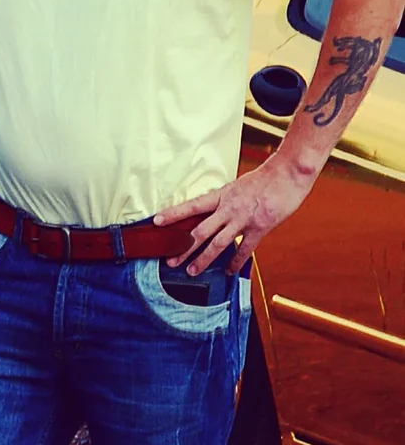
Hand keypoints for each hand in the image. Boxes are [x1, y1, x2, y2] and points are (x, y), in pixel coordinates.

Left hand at [159, 160, 312, 276]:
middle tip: (170, 262)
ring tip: (192, 271)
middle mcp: (228, 208)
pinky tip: (227, 271)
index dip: (173, 214)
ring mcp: (243, 219)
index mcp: (221, 196)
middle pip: (200, 231)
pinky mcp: (260, 227)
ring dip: (203, 259)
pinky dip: (235, 262)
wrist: (289, 173)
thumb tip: (212, 214)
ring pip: (218, 243)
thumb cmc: (264, 178)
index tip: (156, 222)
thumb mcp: (237, 186)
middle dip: (183, 248)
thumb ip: (224, 202)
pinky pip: (244, 249)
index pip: (192, 205)